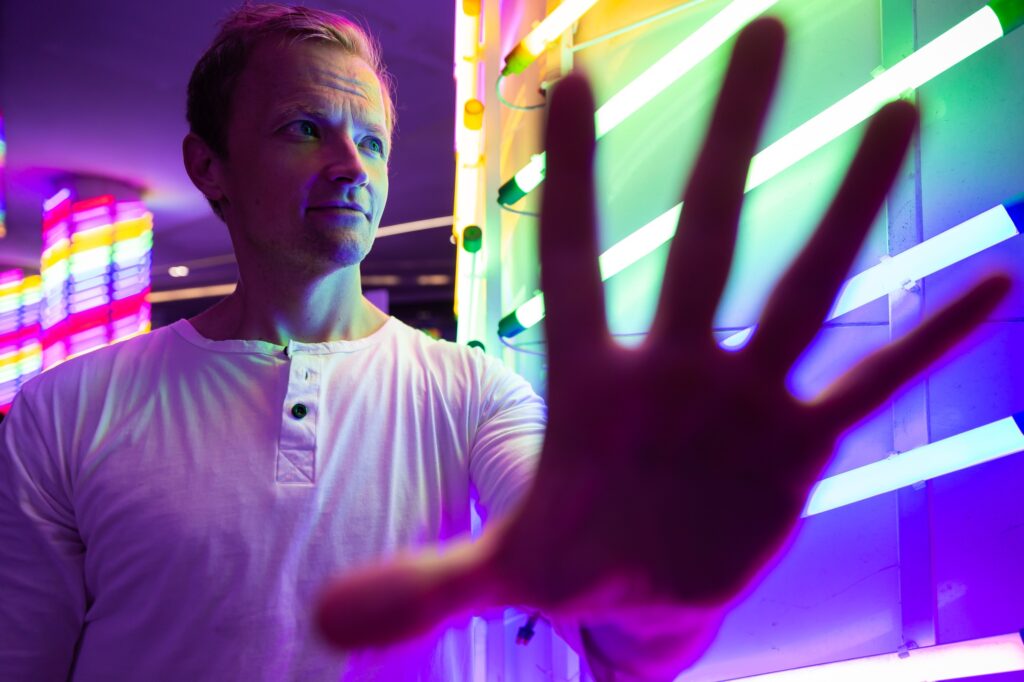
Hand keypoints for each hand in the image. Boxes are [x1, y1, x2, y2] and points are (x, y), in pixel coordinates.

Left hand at [316, 18, 1009, 656]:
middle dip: (731, 139)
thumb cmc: (572, 558)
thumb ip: (424, 585)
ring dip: (848, 205)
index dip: (572, 174)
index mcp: (595, 384)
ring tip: (896, 113)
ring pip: (803, 284)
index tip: (562, 75)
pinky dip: (927, 340)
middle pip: (706, 235)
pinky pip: (871, 381)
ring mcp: (744, 400)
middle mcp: (675, 368)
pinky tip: (995, 283)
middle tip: (763, 30)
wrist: (644, 591)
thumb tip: (325, 626)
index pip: (577, 258)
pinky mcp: (799, 447)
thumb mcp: (500, 576)